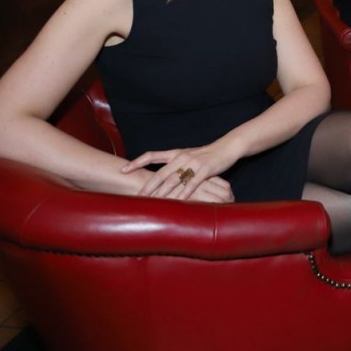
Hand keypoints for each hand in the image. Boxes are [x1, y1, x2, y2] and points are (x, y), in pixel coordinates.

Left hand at [121, 142, 239, 200]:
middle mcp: (181, 157)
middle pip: (161, 173)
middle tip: (137, 196)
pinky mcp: (205, 170)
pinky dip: (184, 193)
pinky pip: (192, 184)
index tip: (123, 169)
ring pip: (174, 180)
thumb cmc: (206, 154)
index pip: (152, 156)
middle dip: (148, 186)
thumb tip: (161, 177)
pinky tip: (178, 201)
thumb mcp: (188, 155)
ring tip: (153, 202)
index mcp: (175, 153)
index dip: (136, 162)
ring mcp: (193, 164)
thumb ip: (174, 164)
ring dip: (162, 193)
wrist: (227, 147)